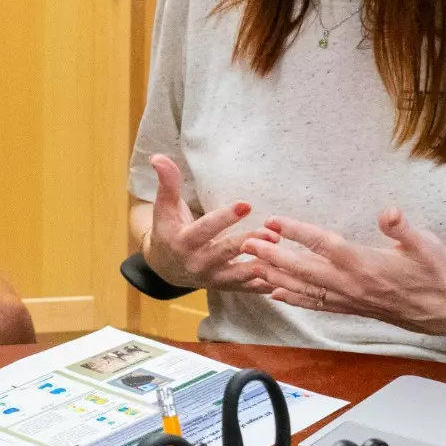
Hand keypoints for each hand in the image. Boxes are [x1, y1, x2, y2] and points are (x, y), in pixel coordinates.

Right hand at [140, 154, 276, 293]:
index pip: (205, 229)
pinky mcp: (227, 287)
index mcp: (182, 242)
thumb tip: (158, 157)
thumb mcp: (164, 207)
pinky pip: (249, 288)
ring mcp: (213, 278)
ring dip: (262, 266)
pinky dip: (267, 284)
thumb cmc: (168, 230)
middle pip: (226, 252)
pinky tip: (286, 276)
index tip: (246, 204)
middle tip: (272, 233)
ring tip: (282, 253)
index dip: (224, 218)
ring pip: (240, 274)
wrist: (165, 267)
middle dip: (250, 242)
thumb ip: (167, 182)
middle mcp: (198, 263)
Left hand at [238, 208, 445, 338]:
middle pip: (303, 269)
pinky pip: (315, 304)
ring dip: (275, 276)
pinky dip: (293, 298)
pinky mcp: (351, 308)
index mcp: (365, 264)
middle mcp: (351, 284)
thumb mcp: (427, 245)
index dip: (297, 232)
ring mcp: (348, 299)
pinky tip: (275, 293)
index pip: (323, 245)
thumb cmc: (438, 274)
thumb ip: (404, 230)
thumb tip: (388, 213)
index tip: (273, 221)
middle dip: (272, 255)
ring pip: (304, 289)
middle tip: (245, 243)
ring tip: (249, 267)